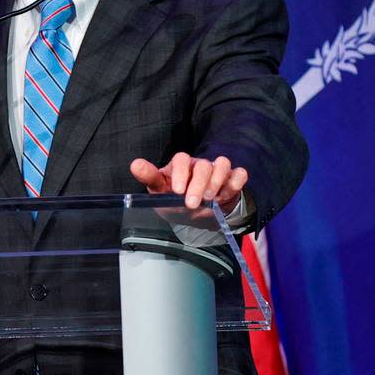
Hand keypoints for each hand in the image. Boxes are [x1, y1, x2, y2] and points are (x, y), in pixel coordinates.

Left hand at [129, 152, 247, 212]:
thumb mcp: (158, 191)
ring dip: (218, 180)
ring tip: (211, 199)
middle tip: (192, 203)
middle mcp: (199, 165)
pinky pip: (240, 174)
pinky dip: (236, 182)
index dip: (180, 173)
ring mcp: (216, 171)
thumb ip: (149, 177)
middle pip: (203, 165)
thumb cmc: (173, 200)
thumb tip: (135, 164)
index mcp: (180, 165)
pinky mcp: (232, 181)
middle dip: (199, 184)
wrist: (193, 214)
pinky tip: (228, 194)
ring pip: (223, 164)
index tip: (177, 191)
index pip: (181, 159)